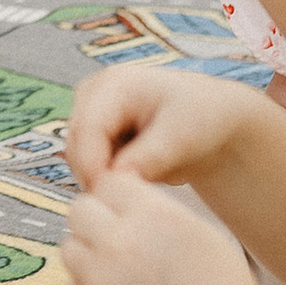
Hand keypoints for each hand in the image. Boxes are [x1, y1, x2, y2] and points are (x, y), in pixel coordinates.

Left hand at [62, 168, 259, 284]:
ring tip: (122, 277)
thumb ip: (156, 208)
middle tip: (117, 244)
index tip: (128, 215)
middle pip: (79, 210)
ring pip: (70, 250)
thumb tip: (122, 193)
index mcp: (152, 213)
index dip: (117, 198)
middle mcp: (120, 240)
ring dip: (88, 259)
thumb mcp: (200, 231)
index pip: (108, 183)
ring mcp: (101, 278)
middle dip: (95, 222)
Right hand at [68, 59, 266, 195]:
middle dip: (96, 175)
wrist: (209, 116)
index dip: (92, 164)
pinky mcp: (92, 131)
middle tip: (128, 201)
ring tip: (144, 184)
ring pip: (78, 158)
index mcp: (116, 83)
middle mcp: (94, 93)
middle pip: (76, 144)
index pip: (88, 128)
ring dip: (103, 177)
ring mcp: (90, 111)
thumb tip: (116, 179)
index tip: (109, 196)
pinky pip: (88, 163)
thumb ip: (149, 157)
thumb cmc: (200, 117)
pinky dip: (108, 176)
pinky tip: (138, 177)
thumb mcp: (181, 137)